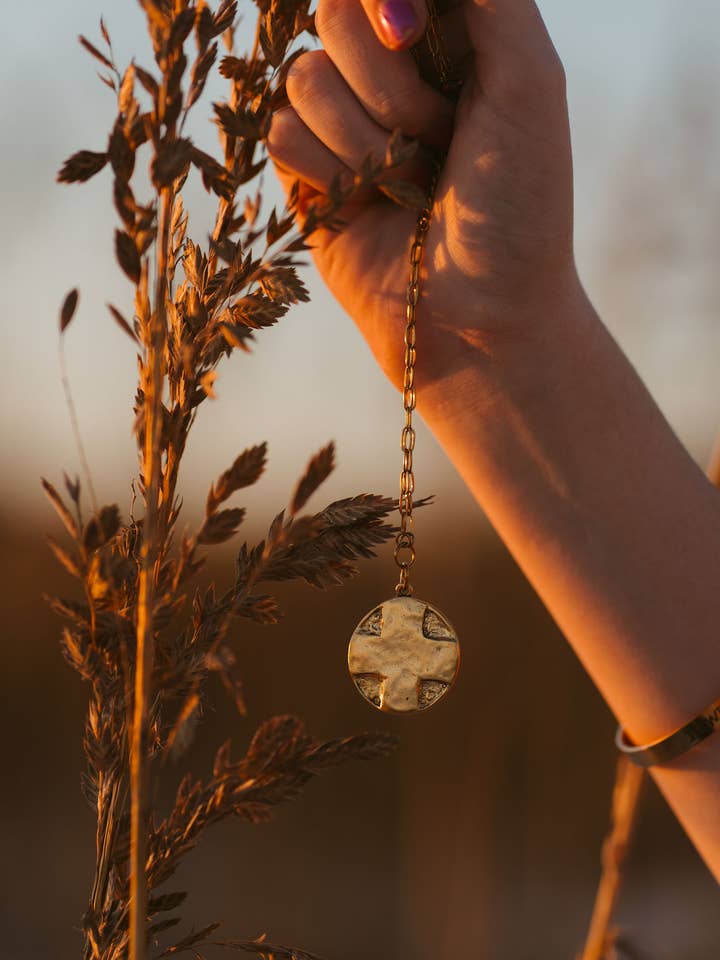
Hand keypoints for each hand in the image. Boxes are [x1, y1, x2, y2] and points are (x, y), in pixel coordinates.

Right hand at [268, 0, 578, 408]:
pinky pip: (280, 134)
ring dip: (363, 140)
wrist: (480, 318)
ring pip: (302, 77)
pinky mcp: (306, 178)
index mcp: (444, 42)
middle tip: (435, 140)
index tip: (410, 34)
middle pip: (332, 13)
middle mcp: (388, 75)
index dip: (385, 3)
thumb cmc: (518, 208)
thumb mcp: (529, 83)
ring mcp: (342, 125)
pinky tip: (366, 209)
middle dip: (388, 85)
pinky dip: (328, 173)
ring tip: (408, 187)